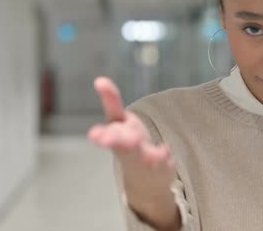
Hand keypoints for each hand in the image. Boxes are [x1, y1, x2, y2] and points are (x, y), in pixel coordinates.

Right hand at [87, 77, 177, 226]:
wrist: (145, 181)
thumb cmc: (130, 144)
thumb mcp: (119, 122)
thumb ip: (111, 101)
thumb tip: (100, 80)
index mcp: (117, 131)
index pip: (111, 113)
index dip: (107, 99)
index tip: (97, 92)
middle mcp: (127, 145)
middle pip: (118, 141)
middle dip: (110, 138)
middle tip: (98, 134)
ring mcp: (142, 157)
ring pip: (136, 152)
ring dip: (133, 147)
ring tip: (134, 140)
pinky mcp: (159, 165)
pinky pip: (160, 160)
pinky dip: (161, 156)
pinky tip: (165, 151)